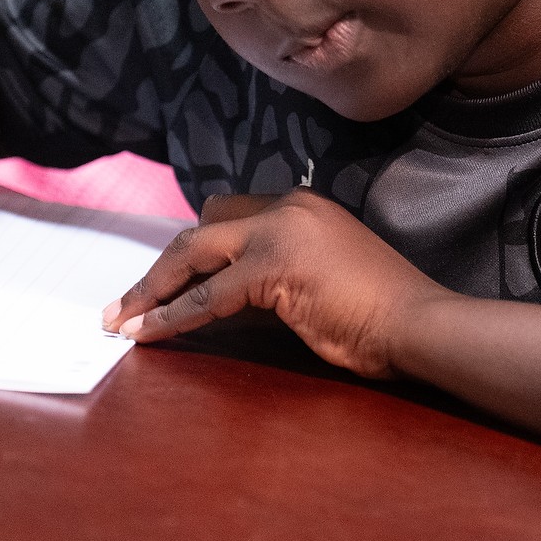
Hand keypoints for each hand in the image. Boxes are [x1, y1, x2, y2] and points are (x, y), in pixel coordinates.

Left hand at [101, 189, 445, 378]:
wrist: (418, 323)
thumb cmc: (379, 313)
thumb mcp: (319, 281)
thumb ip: (274, 277)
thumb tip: (221, 300)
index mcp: (300, 206)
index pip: (226, 218)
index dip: (188, 252)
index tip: (159, 282)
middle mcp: (286, 207)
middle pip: (201, 230)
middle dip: (158, 269)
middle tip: (124, 304)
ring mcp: (279, 232)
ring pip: (194, 255)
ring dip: (153, 291)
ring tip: (122, 320)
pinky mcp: (274, 267)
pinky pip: (208, 294)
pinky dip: (173, 316)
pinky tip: (150, 334)